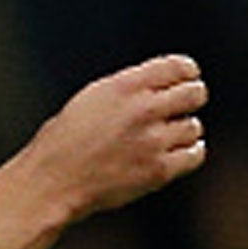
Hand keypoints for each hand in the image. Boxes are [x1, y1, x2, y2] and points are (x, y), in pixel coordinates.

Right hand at [14, 54, 207, 220]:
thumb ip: (127, 91)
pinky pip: (194, 154)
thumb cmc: (63, 141)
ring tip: (159, 137)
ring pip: (193, 126)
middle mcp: (142, 110)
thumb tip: (162, 88)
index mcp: (122, 87)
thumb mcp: (90, 100)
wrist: (52, 181)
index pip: (179, 67)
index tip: (187, 78)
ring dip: (182, 130)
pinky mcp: (160, 170)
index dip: (187, 72)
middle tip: (181, 106)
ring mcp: (153, 141)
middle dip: (191, 98)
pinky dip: (188, 152)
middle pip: (195, 94)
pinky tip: (171, 152)